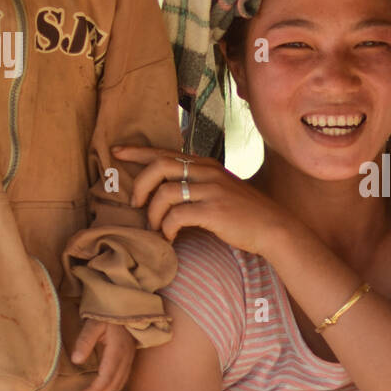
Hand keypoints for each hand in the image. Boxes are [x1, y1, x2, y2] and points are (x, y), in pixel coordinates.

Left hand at [72, 320, 135, 390]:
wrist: (126, 307)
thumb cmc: (107, 314)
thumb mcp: (93, 324)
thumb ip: (85, 341)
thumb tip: (76, 361)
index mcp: (117, 351)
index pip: (106, 378)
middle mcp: (126, 358)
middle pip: (114, 385)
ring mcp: (129, 359)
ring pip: (119, 384)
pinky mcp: (129, 359)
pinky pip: (122, 379)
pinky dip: (111, 388)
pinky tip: (101, 389)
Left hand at [113, 145, 285, 255]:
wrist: (273, 227)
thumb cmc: (245, 213)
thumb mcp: (221, 189)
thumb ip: (197, 183)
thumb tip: (166, 189)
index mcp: (206, 165)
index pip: (166, 152)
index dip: (138, 151)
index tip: (116, 152)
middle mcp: (208, 172)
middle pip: (160, 166)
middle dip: (140, 185)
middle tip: (136, 204)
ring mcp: (211, 190)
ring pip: (165, 192)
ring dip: (153, 213)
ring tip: (156, 228)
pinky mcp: (213, 210)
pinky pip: (177, 215)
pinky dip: (167, 228)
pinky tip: (170, 238)